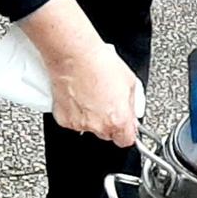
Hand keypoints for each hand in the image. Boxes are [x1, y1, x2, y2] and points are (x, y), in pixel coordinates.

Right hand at [23, 0, 140, 146]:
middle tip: (108, 103)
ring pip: (90, 128)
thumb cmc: (101, 64)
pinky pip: (74, 121)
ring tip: (92, 95)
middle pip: (108, 135)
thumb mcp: (130, 82)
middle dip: (110, 122)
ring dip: (93, 117)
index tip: (126, 125)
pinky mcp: (63, 120)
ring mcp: (79, 124)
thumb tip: (133, 112)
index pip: (126, 141)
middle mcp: (98, 126)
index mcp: (118, 120)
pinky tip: (80, 96)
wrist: (74, 56)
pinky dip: (77, 113)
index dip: (127, 131)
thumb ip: (133, 104)